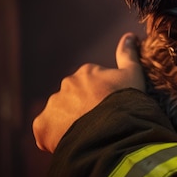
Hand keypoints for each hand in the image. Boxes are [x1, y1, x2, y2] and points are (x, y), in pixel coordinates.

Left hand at [32, 32, 145, 152]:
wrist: (113, 131)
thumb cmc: (127, 101)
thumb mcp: (133, 75)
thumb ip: (128, 55)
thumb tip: (129, 36)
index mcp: (86, 72)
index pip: (92, 83)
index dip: (102, 96)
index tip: (111, 106)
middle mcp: (66, 84)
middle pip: (74, 97)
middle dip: (83, 107)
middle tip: (100, 121)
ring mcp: (53, 104)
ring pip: (60, 113)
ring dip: (70, 121)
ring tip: (88, 133)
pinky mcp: (42, 125)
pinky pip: (46, 130)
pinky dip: (55, 136)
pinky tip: (73, 140)